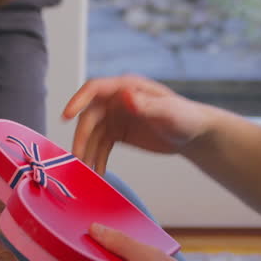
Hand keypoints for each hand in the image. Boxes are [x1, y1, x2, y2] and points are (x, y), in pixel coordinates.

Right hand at [62, 75, 213, 173]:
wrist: (194, 133)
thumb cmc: (185, 117)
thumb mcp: (168, 112)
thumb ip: (146, 104)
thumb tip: (123, 95)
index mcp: (127, 88)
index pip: (95, 89)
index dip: (78, 100)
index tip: (66, 116)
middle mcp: (116, 100)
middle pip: (89, 116)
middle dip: (81, 138)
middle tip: (78, 160)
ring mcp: (116, 116)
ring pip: (93, 134)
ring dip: (87, 152)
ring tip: (86, 173)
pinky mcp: (119, 132)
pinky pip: (101, 145)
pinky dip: (97, 158)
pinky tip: (98, 173)